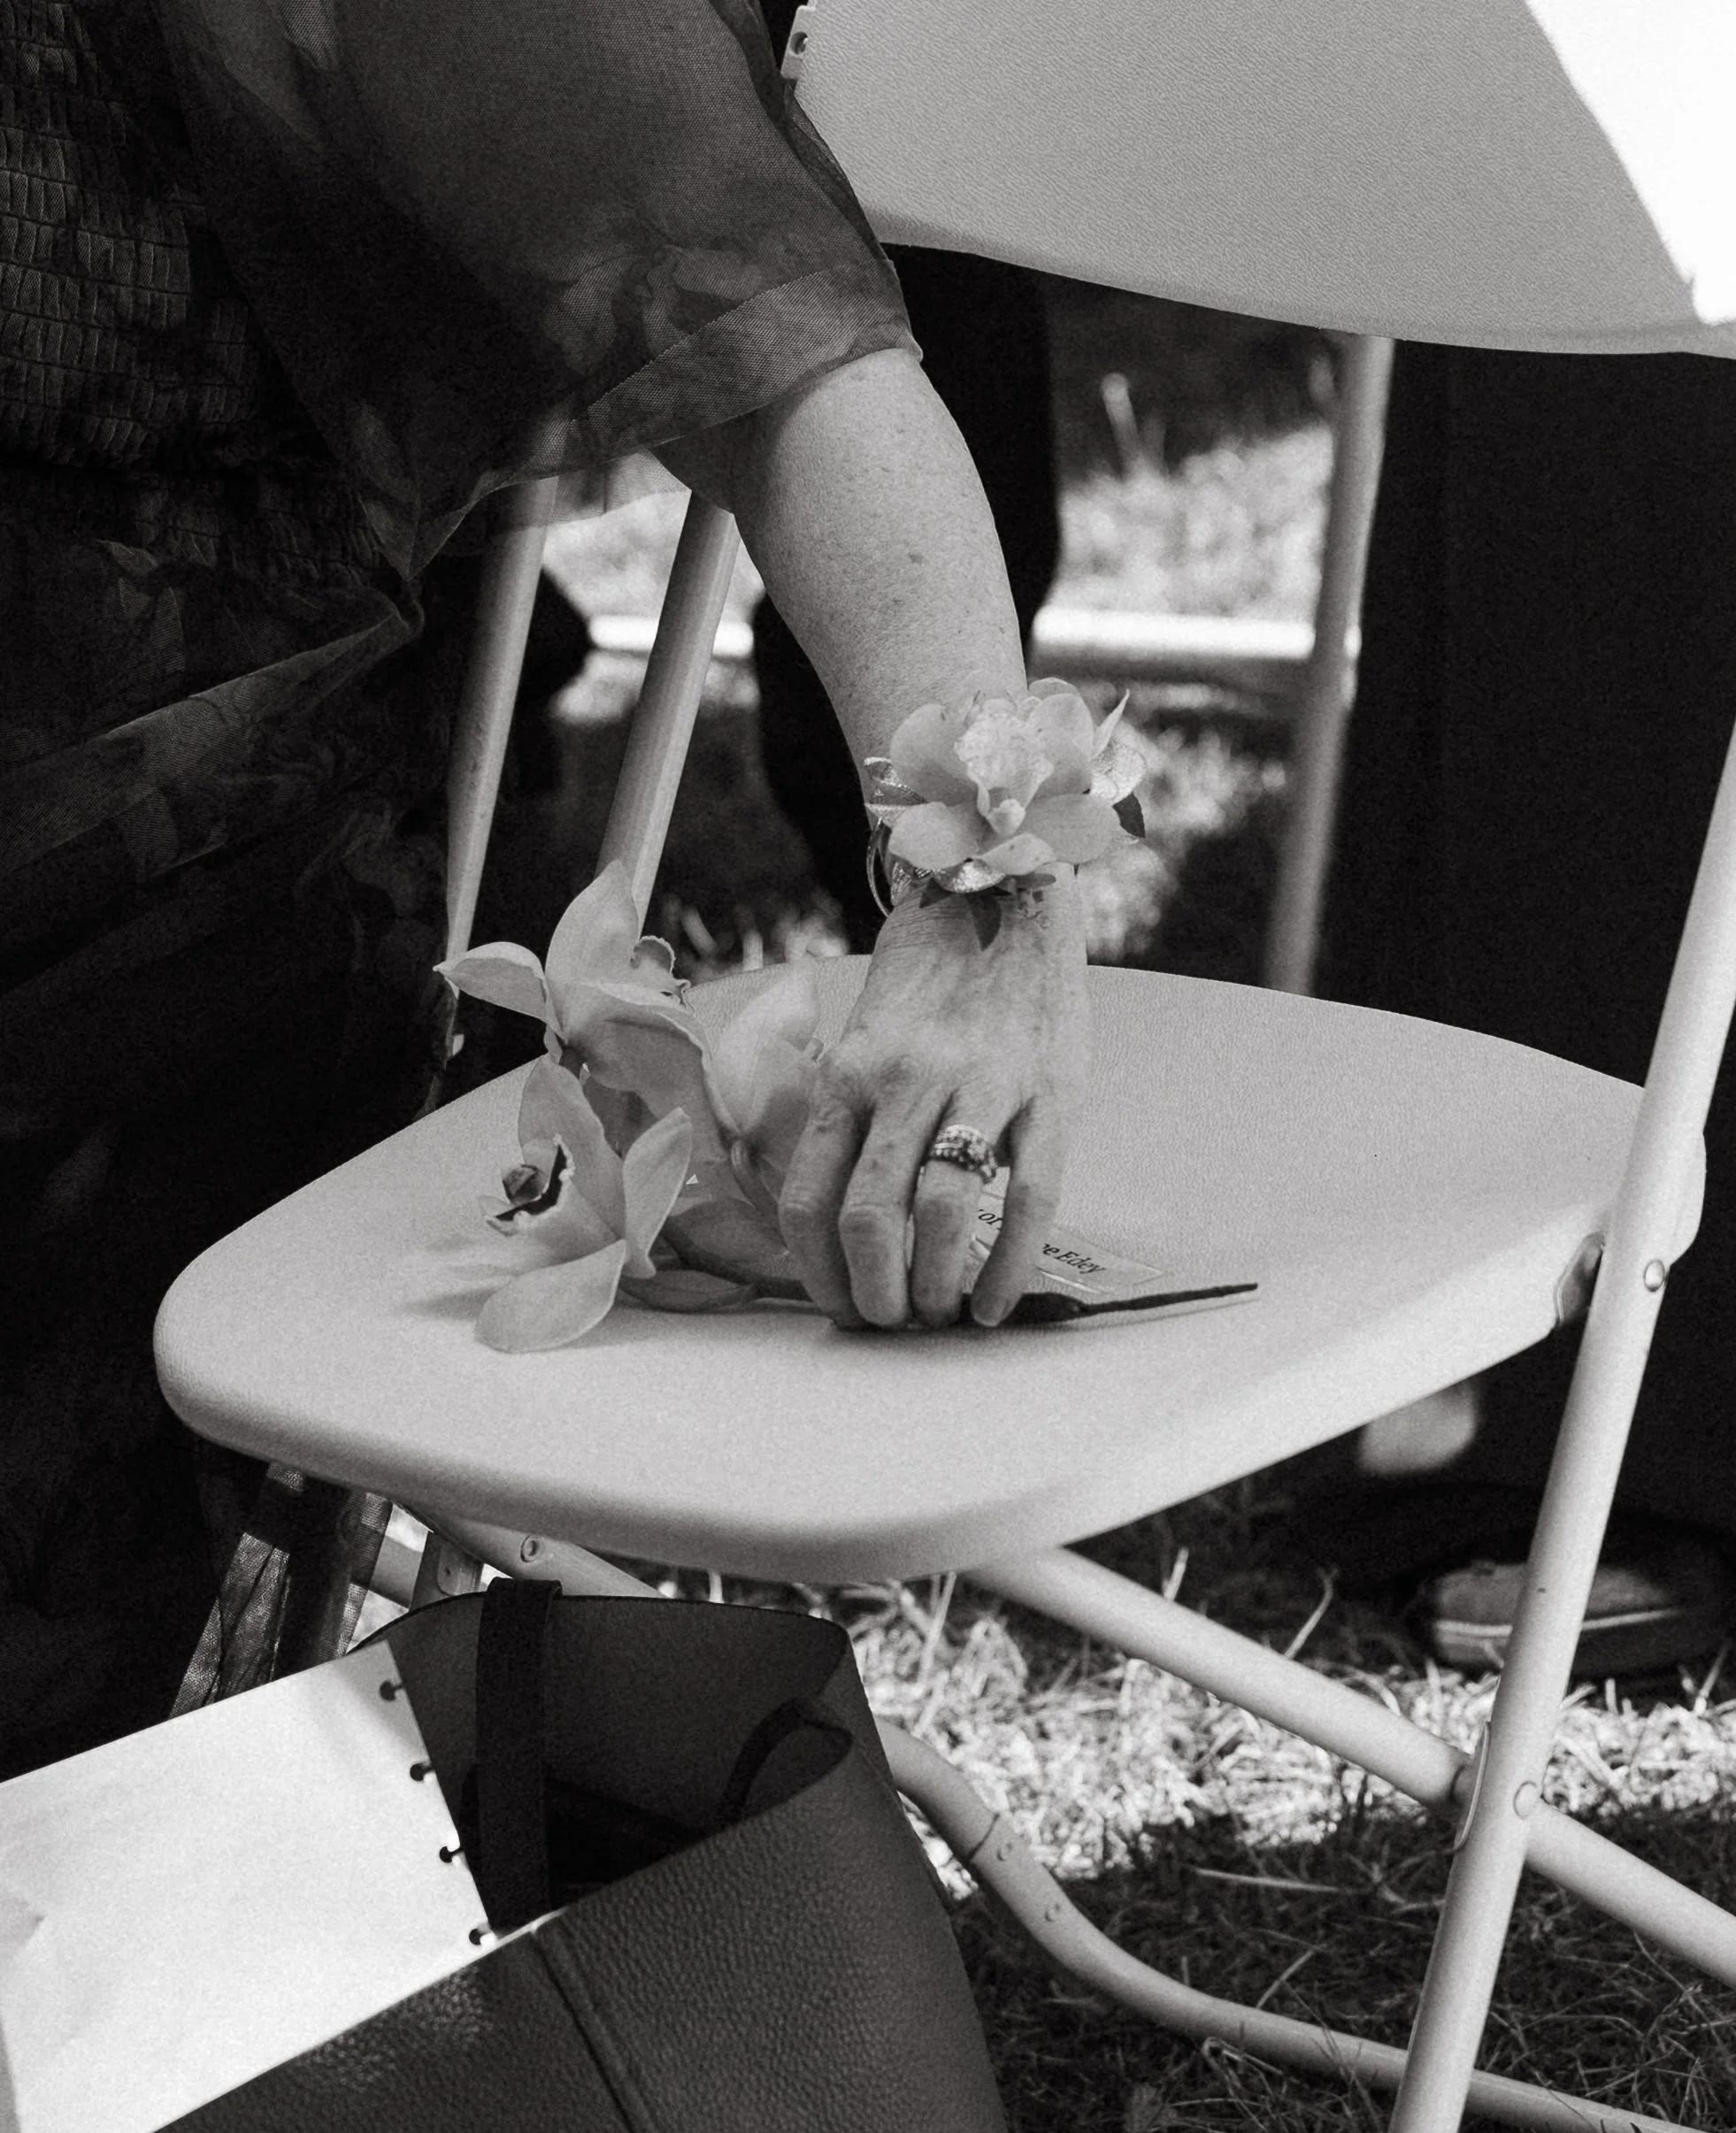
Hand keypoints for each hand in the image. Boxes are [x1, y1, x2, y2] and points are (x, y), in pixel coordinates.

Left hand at [778, 870, 1087, 1328]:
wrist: (1005, 891)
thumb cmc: (930, 980)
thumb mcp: (862, 1035)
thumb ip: (847, 1114)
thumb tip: (834, 1217)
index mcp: (850, 1072)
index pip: (810, 1199)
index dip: (818, 1273)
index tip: (839, 1305)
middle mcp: (906, 1080)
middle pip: (871, 1217)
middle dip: (877, 1293)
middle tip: (893, 1322)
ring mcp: (982, 1085)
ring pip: (945, 1211)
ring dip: (937, 1286)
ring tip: (941, 1314)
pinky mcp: (1050, 1092)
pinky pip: (1030, 1196)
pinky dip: (1008, 1265)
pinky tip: (996, 1302)